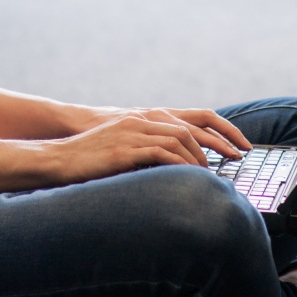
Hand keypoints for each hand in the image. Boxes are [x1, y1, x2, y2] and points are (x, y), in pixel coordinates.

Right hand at [44, 106, 250, 185]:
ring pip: (180, 139)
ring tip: (212, 174)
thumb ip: (148, 154)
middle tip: (237, 158)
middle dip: (219, 143)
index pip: (192, 118)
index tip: (238, 145)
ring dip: (200, 158)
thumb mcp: (124, 151)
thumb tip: (175, 172)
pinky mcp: (125, 149)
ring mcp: (134, 132)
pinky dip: (179, 165)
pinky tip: (188, 178)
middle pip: (192, 126)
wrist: (59, 158)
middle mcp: (142, 120)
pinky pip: (161, 154)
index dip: (219, 130)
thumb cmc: (89, 159)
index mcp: (145, 118)